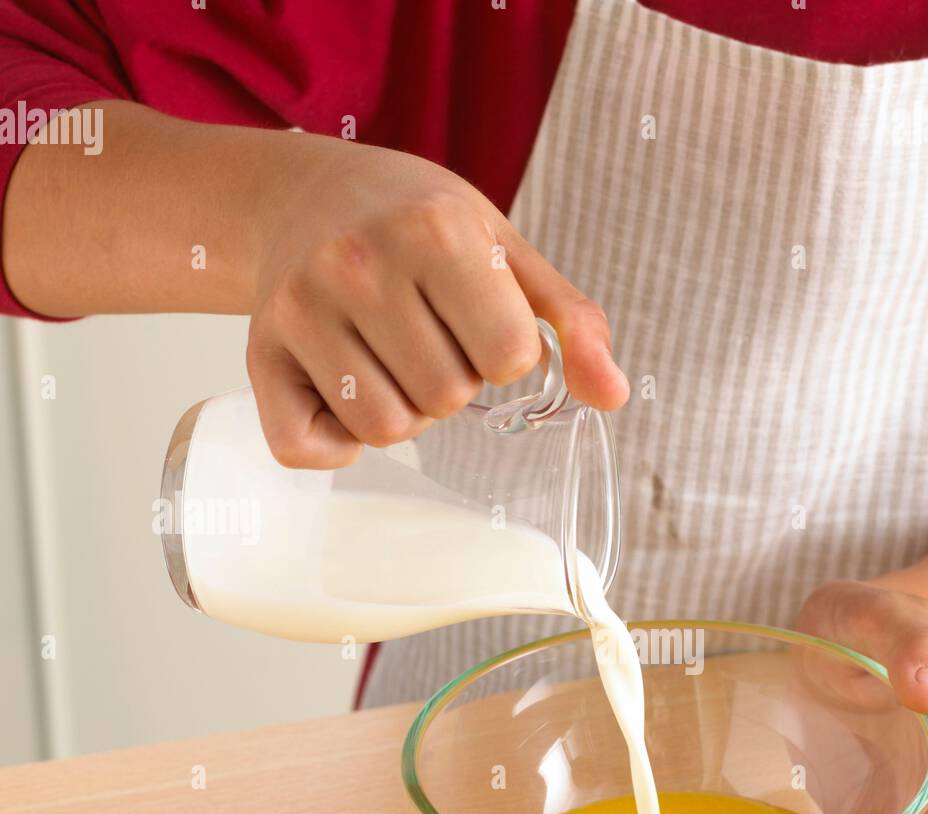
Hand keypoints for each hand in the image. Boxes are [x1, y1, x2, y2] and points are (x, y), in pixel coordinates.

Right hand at [246, 140, 628, 467]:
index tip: (475, 316)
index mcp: (434, 230)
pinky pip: (307, 450)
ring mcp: (301, 309)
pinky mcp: (257, 353)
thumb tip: (614, 396)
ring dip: (402, 411)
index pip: (509, 358)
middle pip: (446, 399)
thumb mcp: (505, 249)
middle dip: (451, 381)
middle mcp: (358, 263)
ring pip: (386, 430)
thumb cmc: (416, 225)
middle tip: (424, 333)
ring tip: (387, 355)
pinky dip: (335, 445)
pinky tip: (343, 394)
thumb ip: (571, 320)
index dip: (504, 352)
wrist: (304, 192)